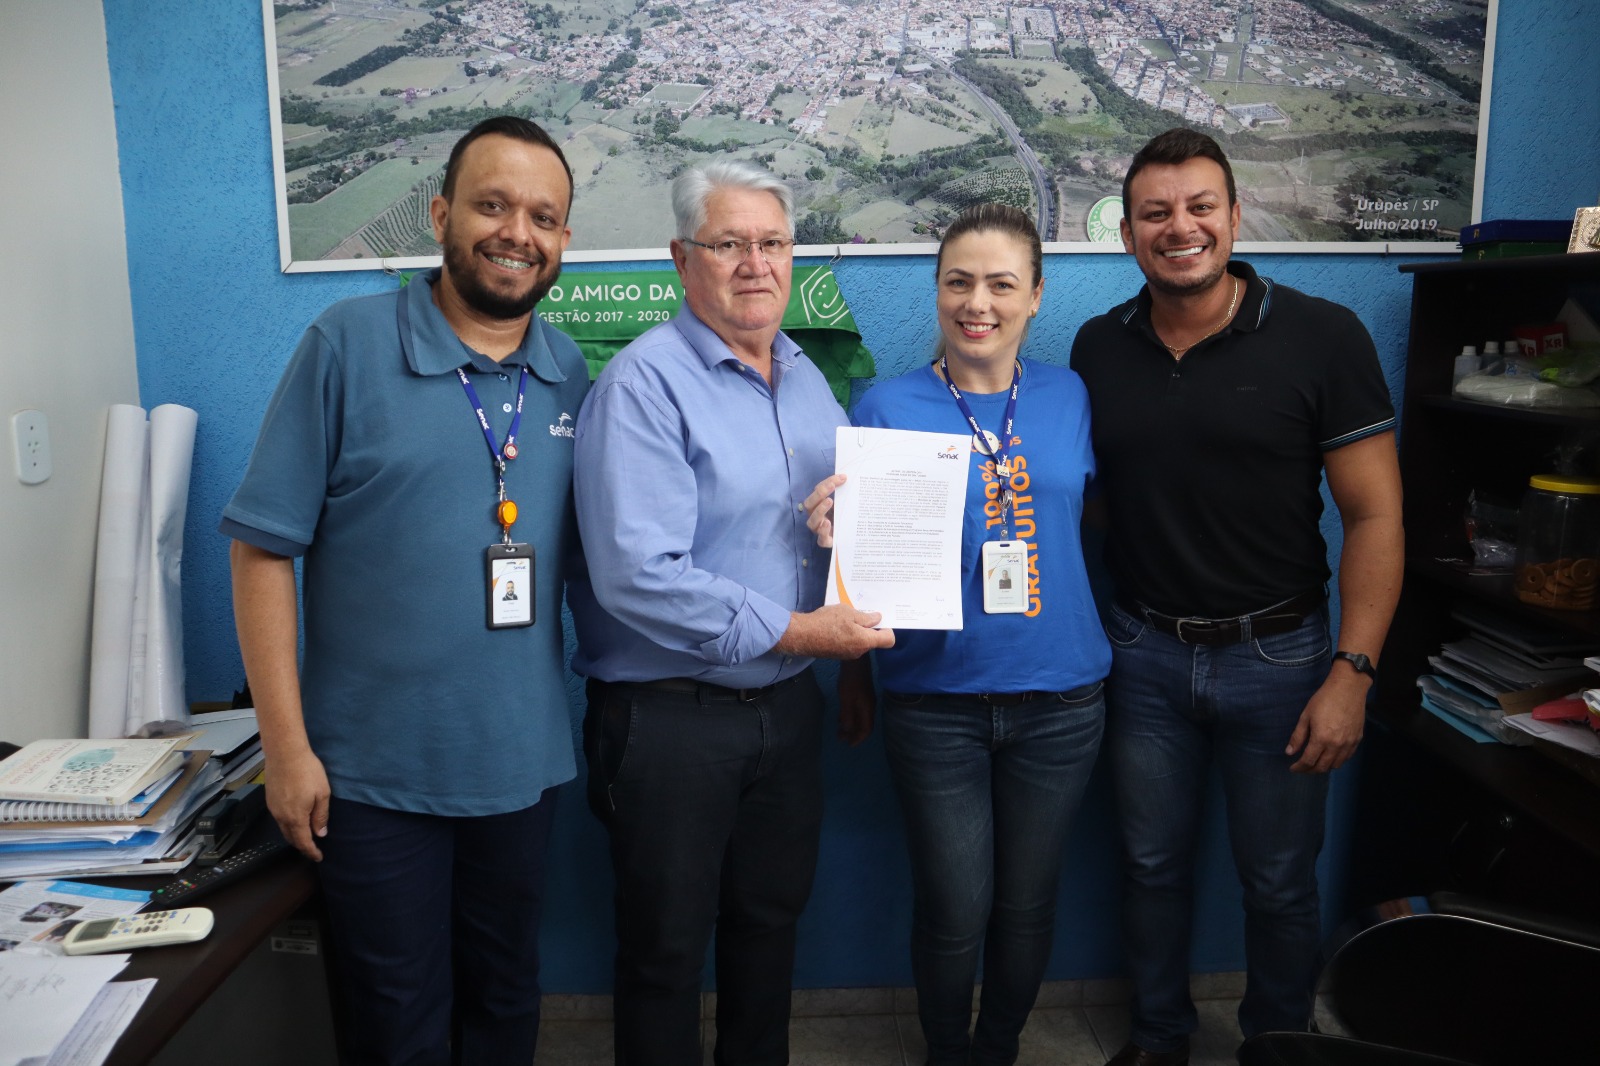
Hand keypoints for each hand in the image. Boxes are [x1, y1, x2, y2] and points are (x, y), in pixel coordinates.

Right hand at [266, 748, 331, 859]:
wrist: (284, 753)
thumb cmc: (307, 771)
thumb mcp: (322, 793)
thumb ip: (321, 816)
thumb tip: (320, 834)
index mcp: (296, 818)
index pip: (303, 842)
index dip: (311, 852)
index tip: (318, 857)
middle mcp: (281, 817)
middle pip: (291, 838)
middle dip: (302, 846)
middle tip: (312, 849)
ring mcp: (273, 808)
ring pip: (283, 829)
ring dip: (294, 835)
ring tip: (305, 836)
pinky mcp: (269, 800)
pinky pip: (279, 819)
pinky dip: (287, 825)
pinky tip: (295, 820)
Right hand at [774, 603, 894, 659]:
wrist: (802, 635)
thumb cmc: (826, 622)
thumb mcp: (848, 613)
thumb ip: (866, 617)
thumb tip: (877, 619)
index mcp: (865, 641)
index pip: (888, 640)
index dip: (887, 629)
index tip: (880, 620)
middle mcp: (859, 651)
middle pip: (872, 640)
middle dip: (869, 627)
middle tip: (860, 613)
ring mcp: (847, 654)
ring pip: (859, 641)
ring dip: (856, 630)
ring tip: (844, 617)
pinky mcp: (837, 654)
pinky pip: (848, 643)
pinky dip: (846, 635)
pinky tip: (835, 625)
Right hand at [803, 473, 846, 547]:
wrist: (848, 536)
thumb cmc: (842, 516)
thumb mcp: (842, 504)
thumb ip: (843, 494)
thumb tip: (848, 478)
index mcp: (817, 505)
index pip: (817, 491)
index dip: (827, 482)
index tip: (842, 477)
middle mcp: (815, 516)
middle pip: (809, 504)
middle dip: (820, 493)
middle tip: (832, 486)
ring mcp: (819, 530)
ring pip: (812, 521)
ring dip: (820, 510)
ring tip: (829, 501)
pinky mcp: (826, 541)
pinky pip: (821, 539)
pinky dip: (823, 531)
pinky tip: (828, 523)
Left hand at [837, 659, 876, 744]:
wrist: (856, 662)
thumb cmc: (850, 681)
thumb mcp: (846, 700)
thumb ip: (847, 716)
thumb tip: (847, 731)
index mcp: (868, 709)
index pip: (866, 729)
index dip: (858, 739)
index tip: (848, 744)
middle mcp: (869, 707)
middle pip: (864, 725)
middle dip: (853, 734)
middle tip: (840, 738)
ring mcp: (866, 700)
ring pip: (860, 718)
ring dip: (850, 725)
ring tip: (839, 730)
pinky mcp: (862, 695)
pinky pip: (857, 711)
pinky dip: (849, 717)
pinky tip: (840, 717)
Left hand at [1285, 671, 1367, 772]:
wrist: (1348, 688)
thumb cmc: (1324, 699)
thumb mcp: (1306, 716)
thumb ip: (1298, 736)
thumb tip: (1289, 752)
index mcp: (1321, 739)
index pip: (1308, 761)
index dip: (1299, 767)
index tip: (1292, 768)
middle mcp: (1337, 745)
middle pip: (1322, 767)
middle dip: (1310, 770)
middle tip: (1302, 768)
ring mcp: (1349, 743)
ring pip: (1335, 765)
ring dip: (1323, 767)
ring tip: (1315, 763)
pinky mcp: (1358, 740)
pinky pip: (1347, 757)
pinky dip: (1337, 761)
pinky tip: (1330, 757)